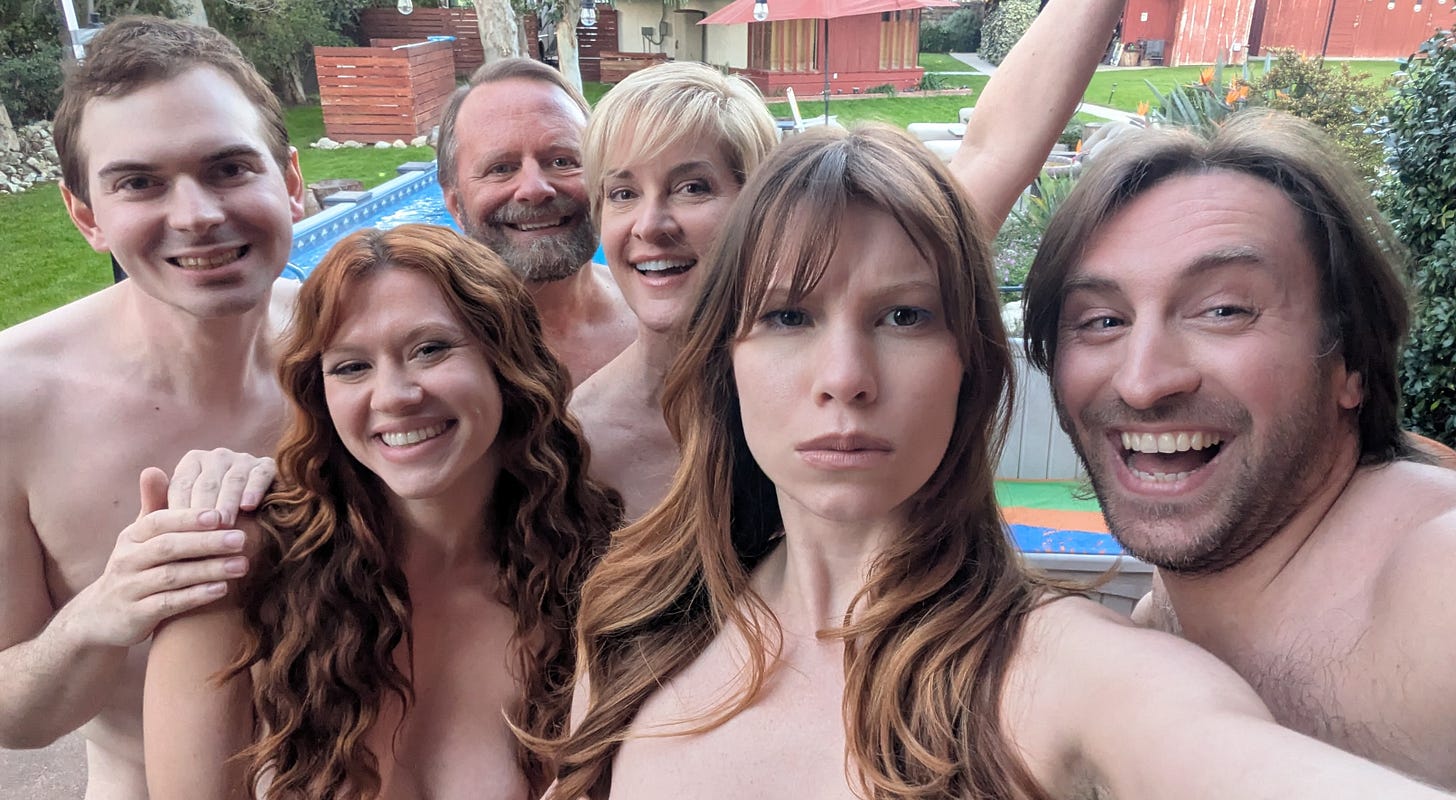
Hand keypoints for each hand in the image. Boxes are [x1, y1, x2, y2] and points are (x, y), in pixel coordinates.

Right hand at [68, 468, 248, 647]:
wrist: (101, 617)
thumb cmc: (135, 567)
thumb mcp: (139, 537)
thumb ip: (152, 506)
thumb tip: (153, 469)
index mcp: (132, 537)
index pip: (159, 521)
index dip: (188, 518)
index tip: (221, 514)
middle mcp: (127, 560)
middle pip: (168, 547)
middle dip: (206, 542)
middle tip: (242, 538)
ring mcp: (129, 589)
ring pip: (171, 576)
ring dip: (208, 569)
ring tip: (242, 565)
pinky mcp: (135, 615)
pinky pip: (168, 604)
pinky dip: (195, 596)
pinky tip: (222, 589)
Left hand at [168, 448, 276, 524]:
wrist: (244, 533)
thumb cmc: (203, 526)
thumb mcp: (179, 515)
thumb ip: (159, 498)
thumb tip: (148, 471)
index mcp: (193, 462)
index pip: (183, 484)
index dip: (180, 509)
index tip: (177, 532)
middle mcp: (218, 456)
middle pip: (208, 483)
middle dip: (205, 509)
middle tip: (202, 532)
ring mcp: (244, 459)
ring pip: (233, 480)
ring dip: (228, 502)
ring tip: (224, 524)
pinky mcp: (267, 466)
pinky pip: (260, 475)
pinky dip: (254, 489)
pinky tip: (249, 506)